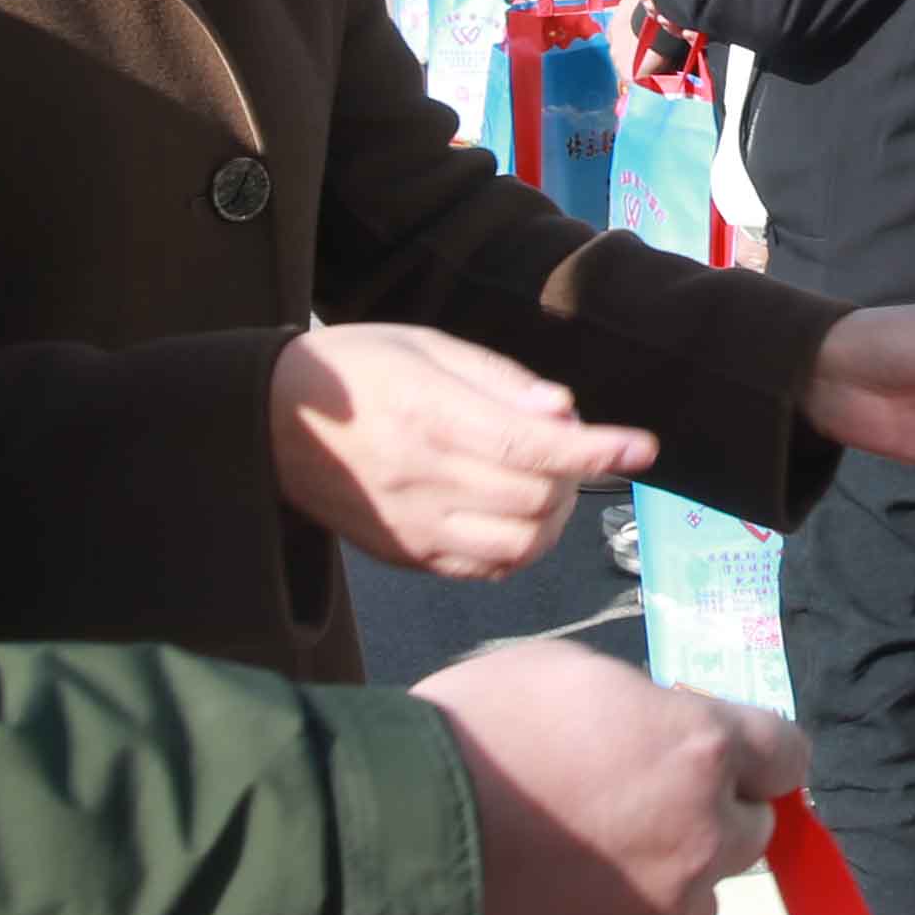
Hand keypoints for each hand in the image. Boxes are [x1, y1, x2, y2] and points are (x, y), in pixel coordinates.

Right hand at [270, 326, 655, 580]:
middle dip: (574, 475)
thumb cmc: (360, 367)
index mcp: (427, 413)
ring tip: (547, 482)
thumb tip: (565, 411)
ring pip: (518, 546)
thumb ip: (499, 380)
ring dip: (554, 518)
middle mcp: (420, 477)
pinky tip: (513, 510)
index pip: (528, 446)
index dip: (594, 450)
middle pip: (534, 499)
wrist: (269, 420)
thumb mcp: (426, 345)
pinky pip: (484, 569)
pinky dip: (518, 546)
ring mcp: (411, 525)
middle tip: (570, 447)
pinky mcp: (405, 555)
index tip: (645, 446)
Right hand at [417, 640, 807, 914]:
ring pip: (702, 897)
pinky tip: (560, 899)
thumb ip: (645, 707)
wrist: (395, 841)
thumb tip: (667, 730)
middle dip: (714, 811)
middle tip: (644, 800)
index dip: (758, 750)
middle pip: (753, 830)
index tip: (728, 751)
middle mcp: (702, 839)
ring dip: (673, 876)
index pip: (788, 754)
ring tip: (596, 858)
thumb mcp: (569, 673)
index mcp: (699, 751)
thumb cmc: (477, 733)